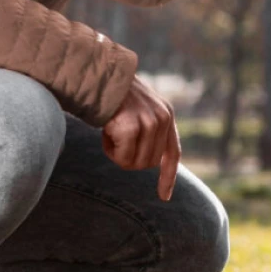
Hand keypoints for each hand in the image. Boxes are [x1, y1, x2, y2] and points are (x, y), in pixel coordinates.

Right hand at [102, 76, 180, 200]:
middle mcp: (163, 119)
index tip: (165, 196)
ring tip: (111, 132)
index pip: (172, 153)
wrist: (98, 75)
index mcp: (167, 114)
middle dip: (129, 159)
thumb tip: (149, 162)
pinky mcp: (132, 127)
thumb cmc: (113, 96)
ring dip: (118, 154)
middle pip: (148, 164)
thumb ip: (149, 131)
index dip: (168, 177)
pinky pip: (121, 157)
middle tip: (116, 140)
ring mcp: (149, 123)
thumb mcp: (139, 111)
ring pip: (134, 163)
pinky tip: (105, 132)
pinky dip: (109, 150)